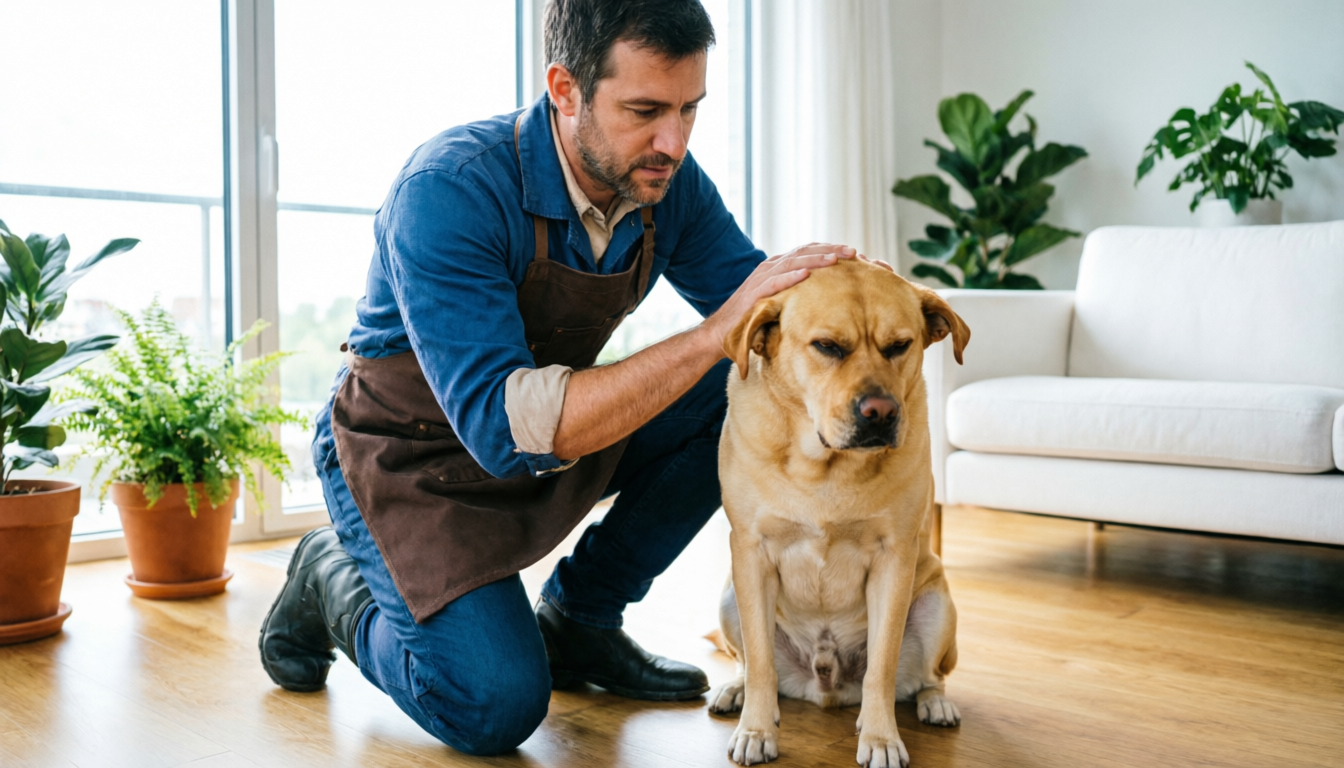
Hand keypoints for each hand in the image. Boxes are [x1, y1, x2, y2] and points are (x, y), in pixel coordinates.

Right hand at [700, 242, 855, 353]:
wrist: (722, 333)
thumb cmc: (753, 320)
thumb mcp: (780, 304)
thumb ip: (798, 296)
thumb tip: (827, 300)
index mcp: (779, 268)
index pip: (809, 252)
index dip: (832, 251)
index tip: (855, 255)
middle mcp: (771, 267)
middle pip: (805, 251)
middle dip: (831, 250)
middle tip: (854, 252)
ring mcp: (762, 277)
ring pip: (793, 261)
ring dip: (816, 259)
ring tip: (837, 258)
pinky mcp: (755, 292)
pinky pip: (775, 281)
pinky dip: (791, 276)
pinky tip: (807, 274)